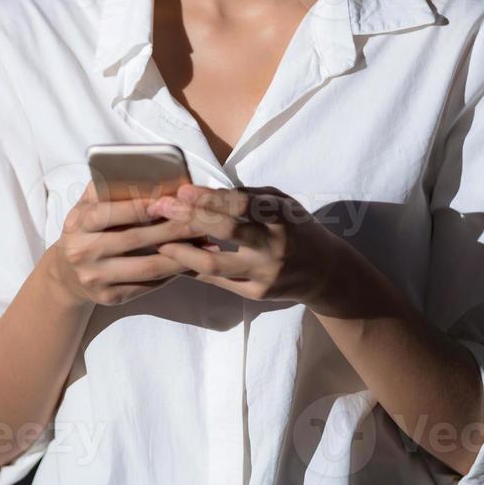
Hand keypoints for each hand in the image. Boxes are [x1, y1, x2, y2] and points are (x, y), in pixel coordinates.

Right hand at [44, 181, 204, 307]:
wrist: (65, 275)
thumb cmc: (85, 231)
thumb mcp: (85, 206)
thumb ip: (106, 188)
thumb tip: (141, 172)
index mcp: (79, 223)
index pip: (112, 212)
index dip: (142, 206)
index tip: (171, 199)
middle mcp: (84, 252)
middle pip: (136, 239)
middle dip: (173, 229)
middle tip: (201, 220)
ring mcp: (96, 278)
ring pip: (147, 267)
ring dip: (180, 255)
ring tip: (204, 244)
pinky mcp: (110, 297)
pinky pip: (148, 285)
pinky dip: (172, 273)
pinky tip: (190, 262)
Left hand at [146, 183, 342, 304]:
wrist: (325, 273)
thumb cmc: (296, 228)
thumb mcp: (282, 203)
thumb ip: (248, 195)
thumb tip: (205, 191)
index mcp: (282, 217)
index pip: (243, 205)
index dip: (211, 197)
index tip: (184, 190)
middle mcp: (275, 246)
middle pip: (226, 231)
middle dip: (190, 217)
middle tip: (162, 207)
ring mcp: (265, 273)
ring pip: (215, 264)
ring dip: (182, 251)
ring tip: (158, 239)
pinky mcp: (256, 294)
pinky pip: (218, 281)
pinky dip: (194, 269)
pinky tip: (175, 259)